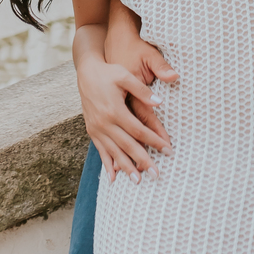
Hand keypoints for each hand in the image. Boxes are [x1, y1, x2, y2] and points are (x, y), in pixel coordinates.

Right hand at [76, 49, 172, 183]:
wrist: (86, 72)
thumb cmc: (108, 72)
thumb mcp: (125, 76)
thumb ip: (142, 90)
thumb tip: (159, 102)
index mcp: (115, 110)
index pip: (139, 131)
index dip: (154, 141)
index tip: (168, 150)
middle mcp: (104, 122)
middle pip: (127, 145)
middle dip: (143, 161)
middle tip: (157, 175)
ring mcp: (97, 128)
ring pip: (114, 151)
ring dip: (126, 167)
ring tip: (138, 181)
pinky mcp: (92, 130)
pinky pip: (101, 150)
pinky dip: (107, 164)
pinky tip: (114, 177)